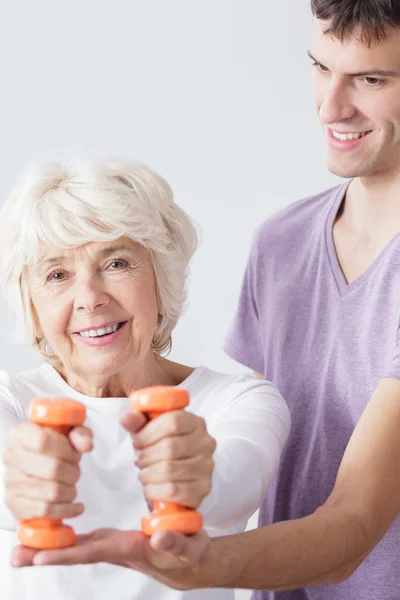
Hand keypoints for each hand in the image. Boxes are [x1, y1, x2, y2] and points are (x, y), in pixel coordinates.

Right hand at [3, 422, 92, 521]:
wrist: (37, 465)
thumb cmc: (54, 446)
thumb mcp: (70, 432)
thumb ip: (80, 433)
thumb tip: (86, 445)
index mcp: (22, 433)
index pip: (43, 441)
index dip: (66, 450)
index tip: (74, 454)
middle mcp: (12, 456)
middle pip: (53, 469)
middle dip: (73, 472)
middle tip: (75, 472)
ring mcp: (11, 482)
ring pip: (52, 492)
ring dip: (70, 491)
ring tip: (71, 486)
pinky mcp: (15, 503)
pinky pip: (45, 510)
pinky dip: (66, 510)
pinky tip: (75, 506)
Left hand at [11, 527, 209, 589]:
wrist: (190, 563)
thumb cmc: (191, 553)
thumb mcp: (190, 547)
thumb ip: (177, 542)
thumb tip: (158, 537)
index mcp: (130, 549)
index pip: (94, 552)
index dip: (66, 554)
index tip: (40, 557)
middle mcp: (115, 549)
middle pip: (76, 553)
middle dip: (45, 555)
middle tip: (14, 557)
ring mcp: (113, 546)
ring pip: (76, 548)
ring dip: (48, 549)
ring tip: (20, 550)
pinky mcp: (114, 540)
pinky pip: (84, 541)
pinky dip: (64, 540)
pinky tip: (49, 535)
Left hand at [121, 410, 215, 507]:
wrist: (175, 476)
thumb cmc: (162, 449)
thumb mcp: (149, 431)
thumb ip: (138, 422)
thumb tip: (127, 418)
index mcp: (195, 422)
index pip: (173, 422)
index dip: (149, 433)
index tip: (137, 441)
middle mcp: (206, 443)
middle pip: (169, 447)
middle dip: (146, 456)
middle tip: (140, 460)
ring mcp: (206, 466)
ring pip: (169, 470)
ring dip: (148, 474)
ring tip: (144, 473)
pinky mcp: (203, 488)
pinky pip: (173, 490)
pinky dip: (155, 490)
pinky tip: (151, 487)